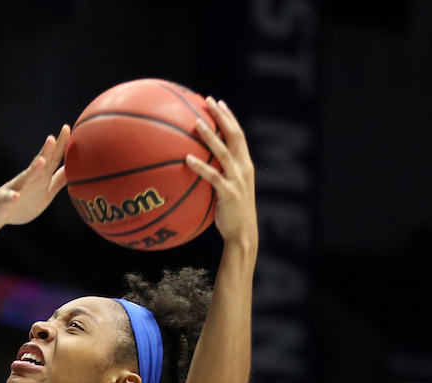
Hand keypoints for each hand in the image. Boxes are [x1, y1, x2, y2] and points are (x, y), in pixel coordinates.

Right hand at [0, 125, 70, 228]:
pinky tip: (16, 197)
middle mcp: (28, 179)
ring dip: (33, 170)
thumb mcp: (45, 193)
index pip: (52, 159)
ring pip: (25, 178)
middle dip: (46, 151)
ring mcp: (16, 189)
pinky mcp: (5, 201)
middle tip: (53, 138)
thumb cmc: (23, 203)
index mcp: (40, 177)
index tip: (67, 128)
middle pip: (39, 163)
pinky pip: (8, 198)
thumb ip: (57, 181)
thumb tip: (72, 168)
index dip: (60, 145)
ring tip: (41, 161)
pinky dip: (12, 197)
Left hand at [186, 99, 256, 246]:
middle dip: (221, 117)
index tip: (218, 102)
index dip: (229, 117)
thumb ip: (219, 174)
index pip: (238, 135)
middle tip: (208, 101)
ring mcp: (237, 180)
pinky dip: (200, 166)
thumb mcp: (229, 188)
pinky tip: (187, 158)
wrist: (243, 233)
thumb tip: (199, 164)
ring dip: (210, 136)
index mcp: (244, 164)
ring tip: (196, 123)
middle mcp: (243, 168)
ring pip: (223, 152)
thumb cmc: (232, 212)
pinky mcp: (228, 193)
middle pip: (234, 136)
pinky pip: (212, 177)